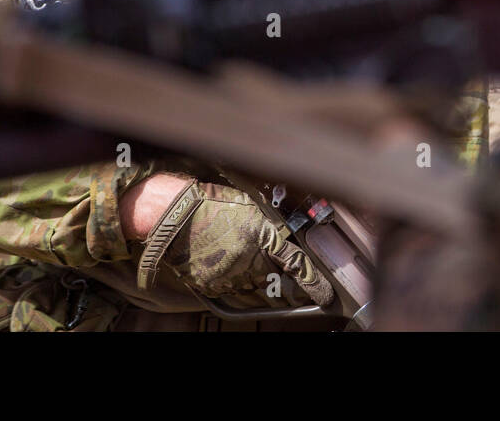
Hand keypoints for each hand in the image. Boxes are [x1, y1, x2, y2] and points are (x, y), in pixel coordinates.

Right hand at [140, 180, 334, 307]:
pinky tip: (217, 258)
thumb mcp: (249, 207)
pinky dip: (228, 277)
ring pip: (250, 285)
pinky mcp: (211, 285)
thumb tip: (280, 242)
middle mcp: (248, 261)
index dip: (313, 282)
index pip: (295, 265)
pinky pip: (229, 287)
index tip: (324, 295)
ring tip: (229, 251)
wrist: (175, 213)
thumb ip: (268, 228)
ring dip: (248, 274)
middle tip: (254, 256)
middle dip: (271, 272)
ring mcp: (229, 276)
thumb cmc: (211, 203)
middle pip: (271, 279)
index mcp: (262, 238)